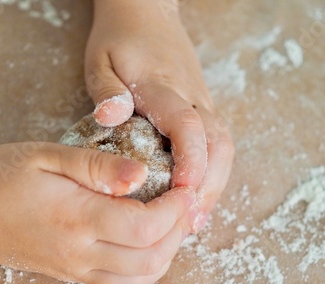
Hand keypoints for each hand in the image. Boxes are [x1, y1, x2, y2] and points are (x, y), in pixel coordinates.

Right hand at [0, 143, 194, 283]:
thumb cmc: (2, 175)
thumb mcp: (48, 155)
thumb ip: (98, 166)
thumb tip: (143, 174)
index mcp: (76, 217)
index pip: (145, 227)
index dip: (175, 209)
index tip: (184, 187)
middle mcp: (80, 251)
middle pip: (151, 259)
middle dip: (179, 231)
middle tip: (183, 203)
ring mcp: (76, 268)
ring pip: (141, 279)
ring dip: (167, 253)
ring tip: (172, 223)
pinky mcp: (73, 274)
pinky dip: (147, 269)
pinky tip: (149, 243)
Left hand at [85, 0, 234, 231]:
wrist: (148, 14)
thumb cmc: (120, 41)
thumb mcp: (101, 60)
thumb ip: (106, 90)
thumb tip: (112, 117)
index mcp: (164, 88)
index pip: (187, 125)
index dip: (190, 161)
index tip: (184, 192)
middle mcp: (193, 98)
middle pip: (219, 144)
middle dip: (210, 186)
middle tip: (190, 222)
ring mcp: (204, 104)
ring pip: (224, 148)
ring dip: (215, 186)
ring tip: (195, 221)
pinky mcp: (205, 110)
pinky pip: (218, 147)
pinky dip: (212, 177)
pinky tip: (198, 200)